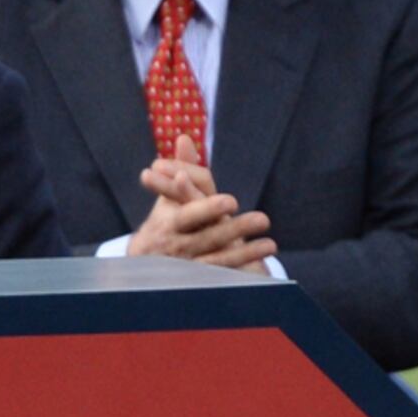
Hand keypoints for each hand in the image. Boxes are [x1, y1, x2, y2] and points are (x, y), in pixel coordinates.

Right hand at [127, 146, 275, 266]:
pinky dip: (244, 264)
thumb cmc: (164, 221)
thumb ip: (180, 168)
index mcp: (169, 223)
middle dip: (234, 229)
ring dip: (246, 251)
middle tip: (262, 219)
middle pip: (209, 238)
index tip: (229, 201)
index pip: (188, 215)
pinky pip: (224, 272)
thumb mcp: (168, 197)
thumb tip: (185, 137)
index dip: (207, 209)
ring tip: (271, 244)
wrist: (146, 264)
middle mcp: (178, 245)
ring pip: (220, 258)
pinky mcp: (200, 278)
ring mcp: (189, 264)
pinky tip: (265, 255)